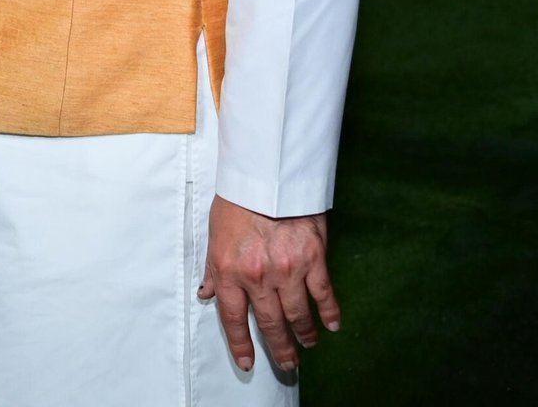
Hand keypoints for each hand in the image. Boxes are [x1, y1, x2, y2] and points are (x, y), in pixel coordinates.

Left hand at [198, 196, 339, 374]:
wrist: (266, 173)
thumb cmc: (237, 199)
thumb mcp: (215, 233)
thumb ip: (213, 267)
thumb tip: (205, 292)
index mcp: (229, 270)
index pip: (233, 319)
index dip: (241, 345)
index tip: (247, 363)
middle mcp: (258, 277)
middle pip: (270, 324)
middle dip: (279, 349)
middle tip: (287, 365)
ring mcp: (287, 271)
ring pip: (298, 316)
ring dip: (304, 335)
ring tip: (307, 345)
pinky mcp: (313, 260)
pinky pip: (323, 295)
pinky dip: (329, 314)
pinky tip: (331, 325)